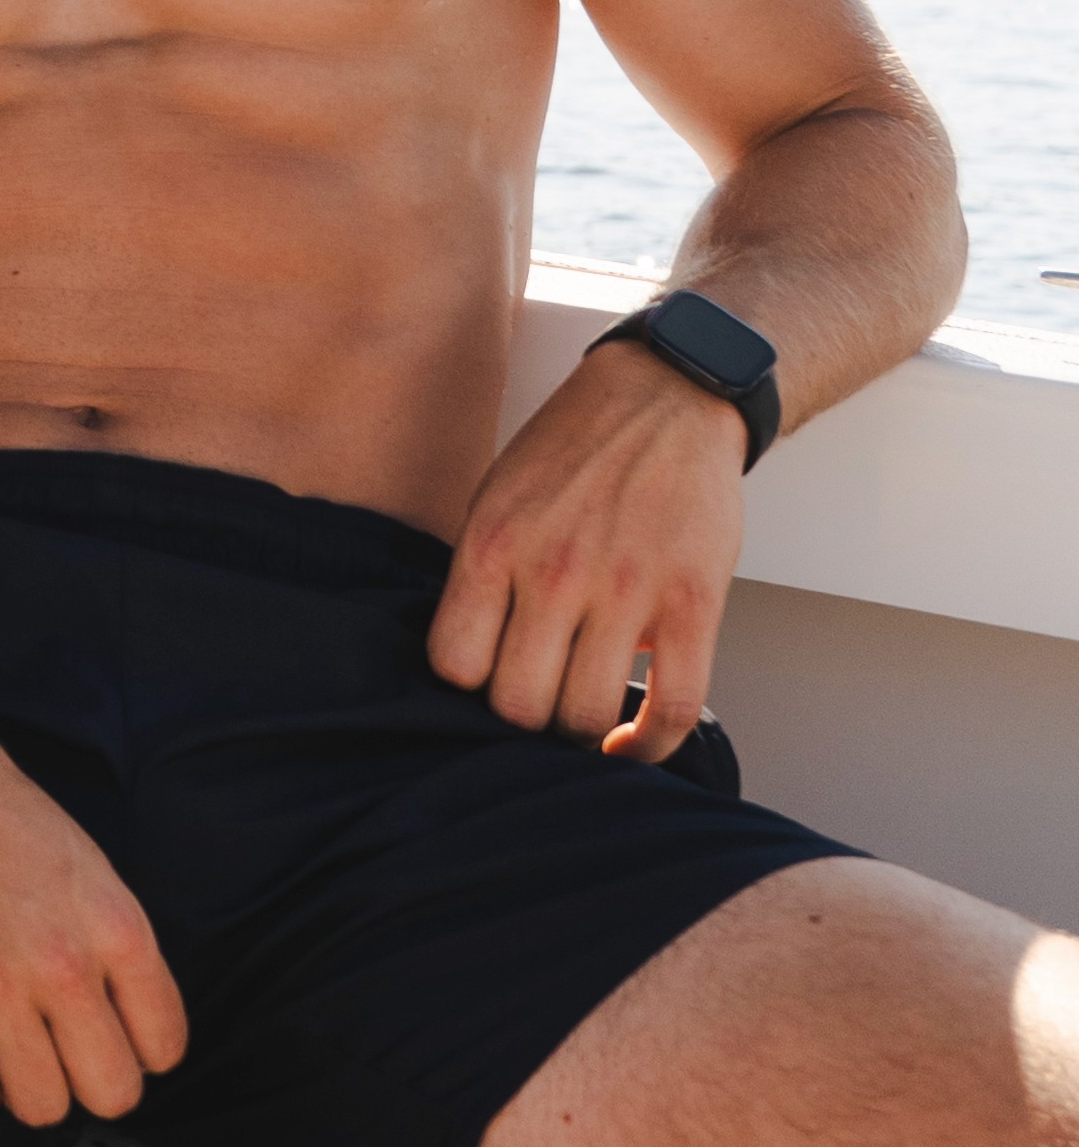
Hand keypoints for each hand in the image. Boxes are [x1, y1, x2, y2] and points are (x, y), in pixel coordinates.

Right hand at [0, 685, 189, 1123]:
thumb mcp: (89, 869)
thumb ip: (114, 951)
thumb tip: (129, 1036)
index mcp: (118, 926)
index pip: (163, 1049)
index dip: (128, 1049)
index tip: (93, 1031)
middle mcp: (66, 959)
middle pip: (110, 1094)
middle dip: (79, 1079)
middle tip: (43, 1045)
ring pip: (40, 1107)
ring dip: (16, 1085)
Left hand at [430, 342, 748, 758]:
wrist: (665, 399)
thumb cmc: (573, 454)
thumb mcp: (496, 499)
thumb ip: (483, 579)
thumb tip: (471, 671)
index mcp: (495, 544)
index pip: (454, 665)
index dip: (467, 689)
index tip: (488, 680)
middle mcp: (554, 571)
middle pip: (518, 706)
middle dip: (524, 719)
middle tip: (539, 702)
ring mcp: (626, 590)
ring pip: (585, 717)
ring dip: (580, 733)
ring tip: (582, 715)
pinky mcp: (692, 603)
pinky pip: (674, 709)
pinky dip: (650, 746)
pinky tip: (631, 743)